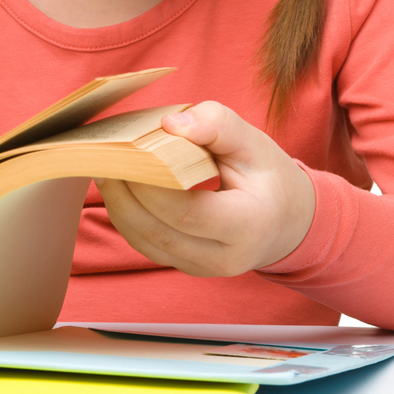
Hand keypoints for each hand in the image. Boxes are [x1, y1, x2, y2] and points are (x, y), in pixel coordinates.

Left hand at [95, 101, 315, 276]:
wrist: (287, 221)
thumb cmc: (268, 176)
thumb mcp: (254, 141)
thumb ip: (216, 125)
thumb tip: (170, 124)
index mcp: (247, 225)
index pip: (187, 212)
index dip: (151, 185)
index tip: (131, 151)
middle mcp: (224, 258)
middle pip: (158, 232)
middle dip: (125, 194)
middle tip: (106, 157)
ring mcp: (203, 269)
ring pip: (146, 243)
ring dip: (119, 206)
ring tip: (106, 168)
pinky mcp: (186, 267)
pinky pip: (147, 245)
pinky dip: (127, 216)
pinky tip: (119, 187)